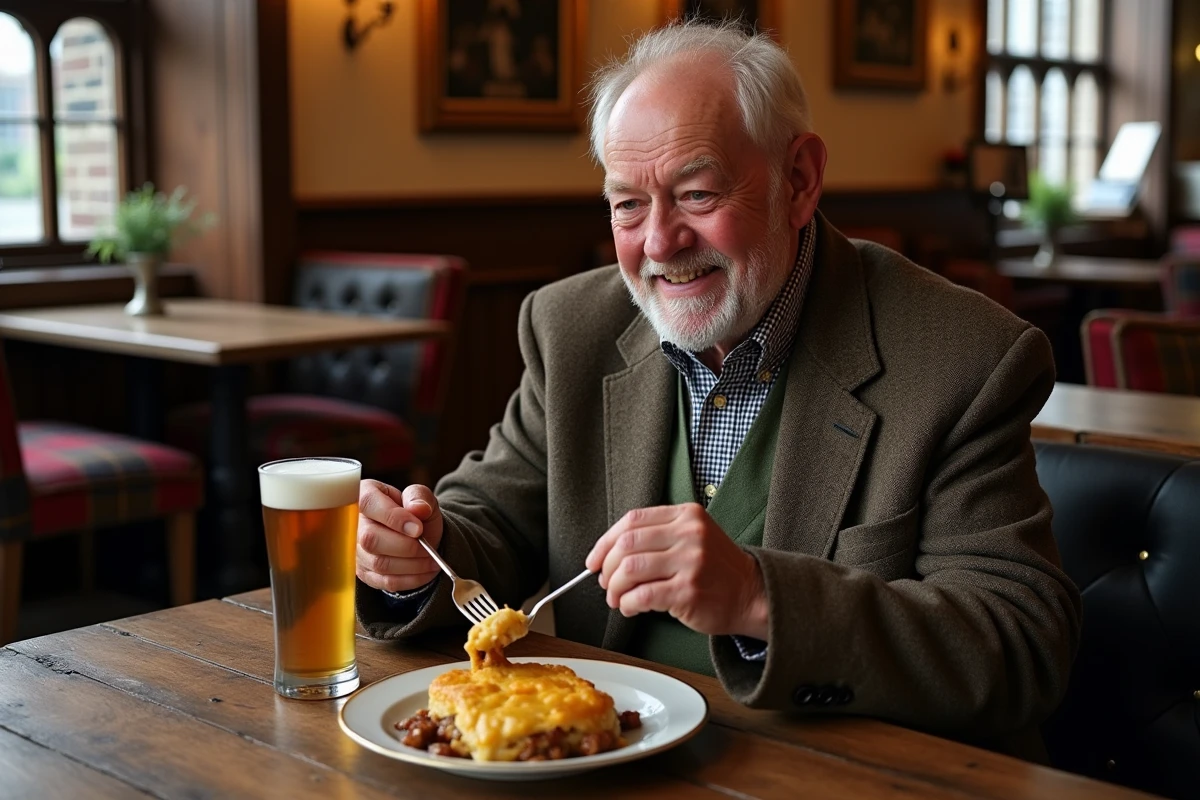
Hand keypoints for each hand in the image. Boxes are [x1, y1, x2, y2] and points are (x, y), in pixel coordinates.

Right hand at [356, 480, 443, 592]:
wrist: (418, 535)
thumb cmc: (416, 512)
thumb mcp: (422, 497)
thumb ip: (420, 497)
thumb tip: (419, 509)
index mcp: (366, 495)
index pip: (368, 504)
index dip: (393, 517)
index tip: (418, 529)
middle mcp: (354, 523)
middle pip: (370, 539)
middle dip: (407, 546)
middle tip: (429, 547)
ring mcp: (356, 550)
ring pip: (379, 563)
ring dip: (412, 565)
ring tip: (433, 559)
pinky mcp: (365, 572)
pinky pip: (386, 581)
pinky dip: (412, 579)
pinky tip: (426, 571)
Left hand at [584, 503, 768, 638]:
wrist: (750, 593)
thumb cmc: (714, 569)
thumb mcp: (691, 537)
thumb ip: (656, 537)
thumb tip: (606, 555)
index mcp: (686, 515)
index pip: (632, 520)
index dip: (605, 542)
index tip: (594, 560)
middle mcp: (689, 534)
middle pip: (627, 544)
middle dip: (607, 567)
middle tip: (605, 583)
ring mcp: (691, 562)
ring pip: (630, 570)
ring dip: (615, 588)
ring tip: (617, 598)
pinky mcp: (689, 591)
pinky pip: (643, 596)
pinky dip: (628, 604)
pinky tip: (630, 608)